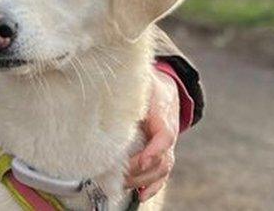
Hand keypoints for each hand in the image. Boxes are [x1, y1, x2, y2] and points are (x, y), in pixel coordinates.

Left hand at [125, 71, 179, 200]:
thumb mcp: (144, 81)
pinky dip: (152, 188)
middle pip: (161, 160)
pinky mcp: (162, 156)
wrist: (167, 92)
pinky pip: (161, 176)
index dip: (154, 151)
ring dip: (143, 181)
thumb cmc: (150, 87)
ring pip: (161, 171)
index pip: (164, 136)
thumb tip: (106, 79)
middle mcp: (168, 135)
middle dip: (141, 171)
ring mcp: (167, 148)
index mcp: (163, 116)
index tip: (141, 160)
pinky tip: (140, 195)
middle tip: (120, 175)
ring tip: (123, 184)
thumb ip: (130, 83)